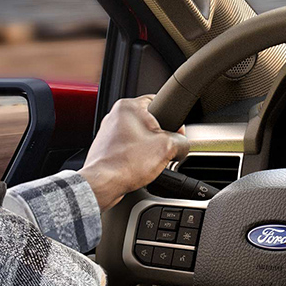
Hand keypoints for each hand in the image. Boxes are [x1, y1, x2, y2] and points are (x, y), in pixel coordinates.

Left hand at [78, 96, 189, 210]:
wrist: (103, 183)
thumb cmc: (126, 163)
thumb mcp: (168, 148)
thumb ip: (182, 142)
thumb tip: (182, 146)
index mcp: (128, 107)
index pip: (160, 102)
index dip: (174, 120)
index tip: (176, 134)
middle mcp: (116, 115)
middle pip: (151, 122)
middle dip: (161, 137)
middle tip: (164, 150)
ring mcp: (109, 131)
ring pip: (140, 136)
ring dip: (149, 148)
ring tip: (149, 160)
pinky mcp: (107, 146)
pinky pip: (130, 148)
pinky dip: (137, 156)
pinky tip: (139, 166)